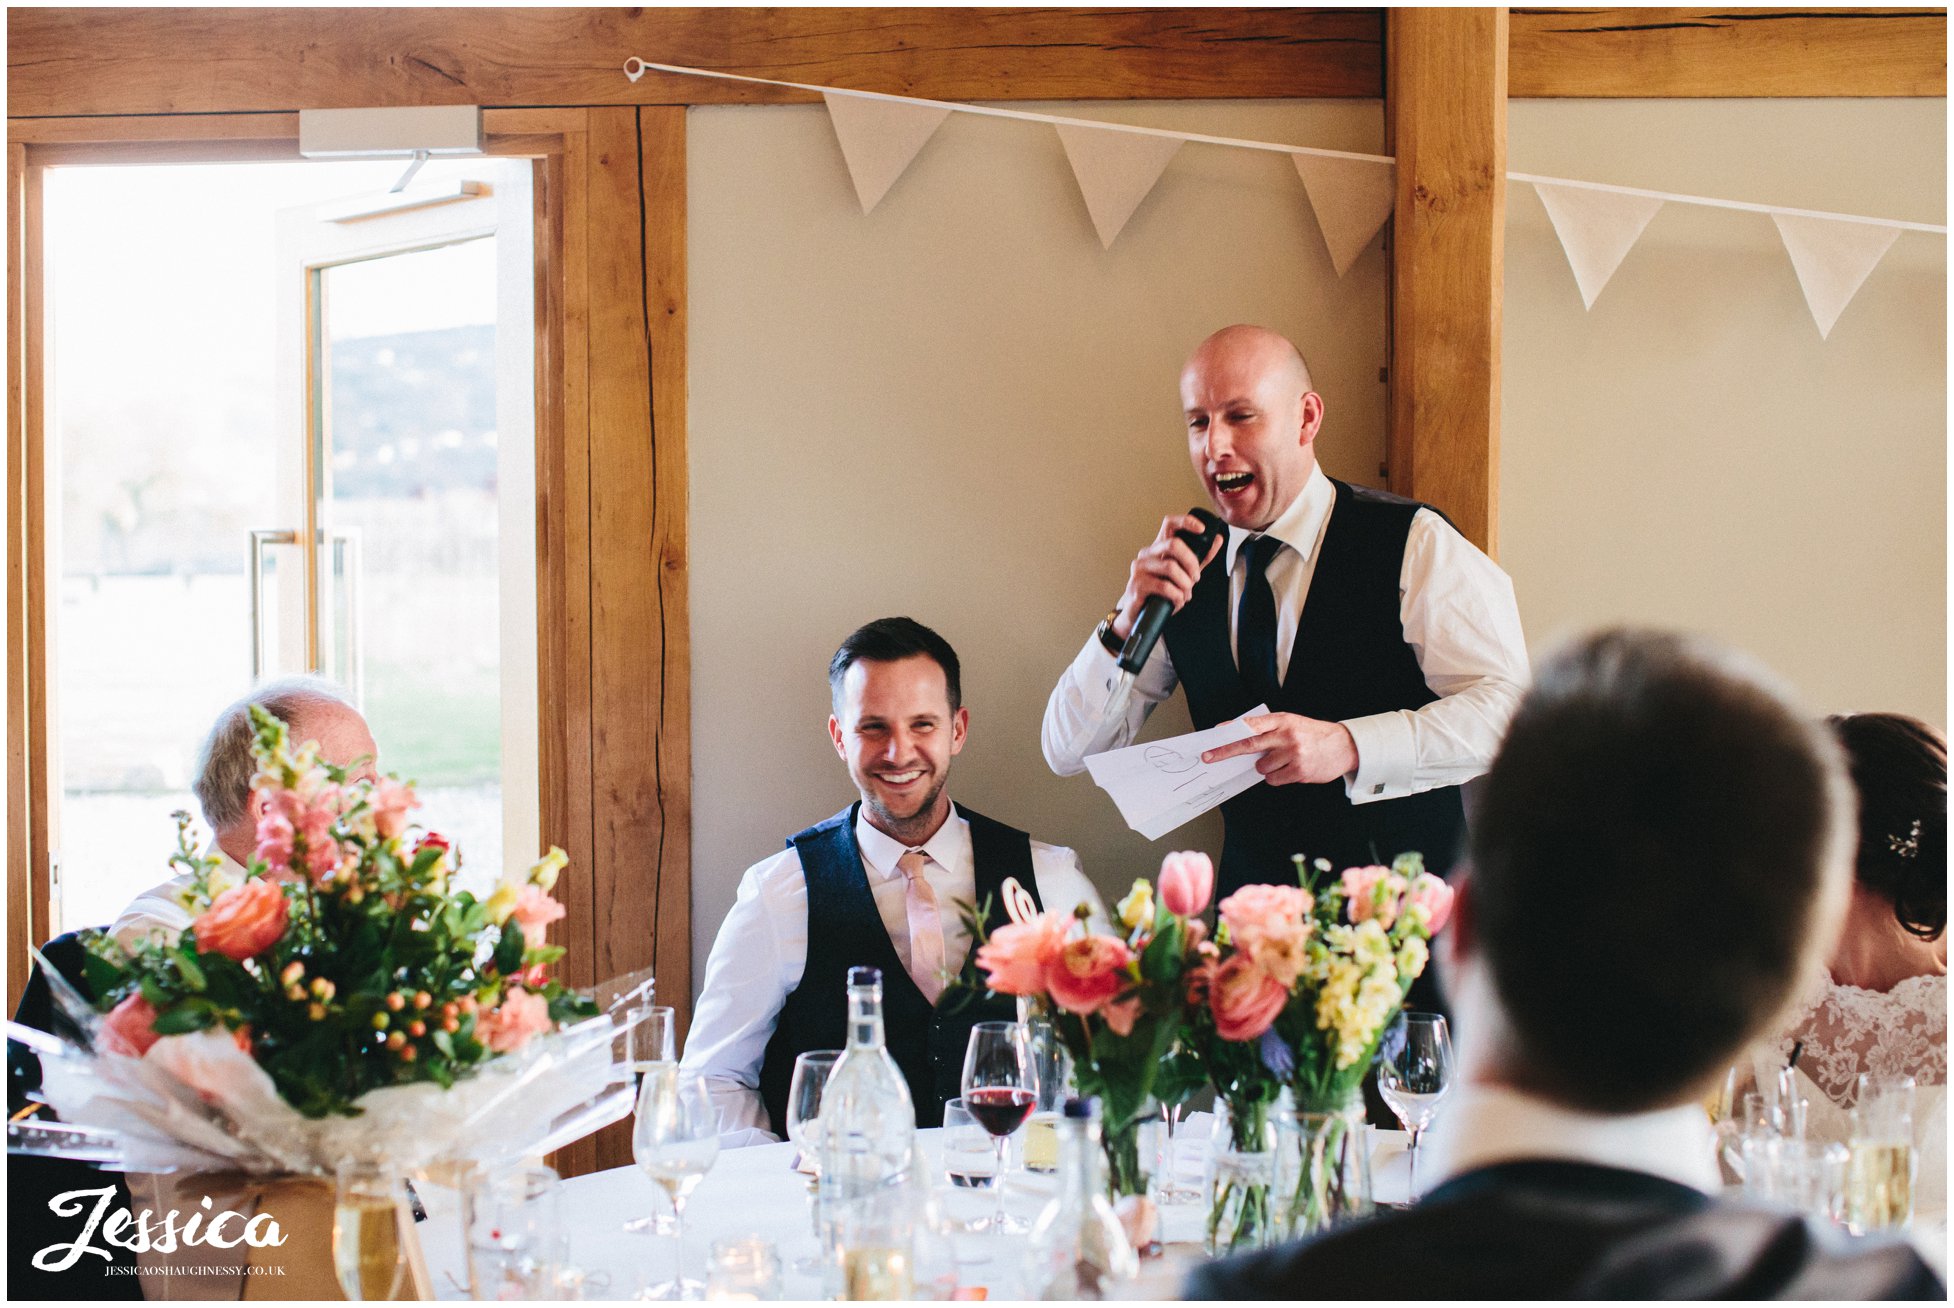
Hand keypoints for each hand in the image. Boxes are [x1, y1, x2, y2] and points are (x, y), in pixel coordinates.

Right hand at [1110, 514, 1224, 638]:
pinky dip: (1177, 596)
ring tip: (1185, 594)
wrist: (1141, 615)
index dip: (1186, 522)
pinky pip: (1164, 586)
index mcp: (1159, 547)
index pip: (1170, 523)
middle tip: (1196, 577)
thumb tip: (1218, 539)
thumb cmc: (1161, 592)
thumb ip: (1200, 557)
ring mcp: (1140, 568)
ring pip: (1170, 567)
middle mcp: (1147, 554)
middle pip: (1173, 544)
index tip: (1202, 529)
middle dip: (1191, 562)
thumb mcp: (1184, 573)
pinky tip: (1177, 602)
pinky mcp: (1137, 584)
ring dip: (1185, 584)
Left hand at [1201, 713, 1357, 785]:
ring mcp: (1293, 754)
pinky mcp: (1299, 771)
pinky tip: (1291, 769)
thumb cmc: (1313, 735)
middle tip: (1209, 757)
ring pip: (1261, 767)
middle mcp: (1286, 735)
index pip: (1251, 724)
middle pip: (1248, 745)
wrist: (1344, 746)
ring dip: (1265, 767)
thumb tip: (1240, 741)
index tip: (1214, 735)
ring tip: (1283, 761)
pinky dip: (1276, 777)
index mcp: (1283, 720)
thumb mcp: (1292, 724)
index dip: (1231, 729)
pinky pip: (1273, 779)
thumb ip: (1269, 730)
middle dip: (1225, 752)